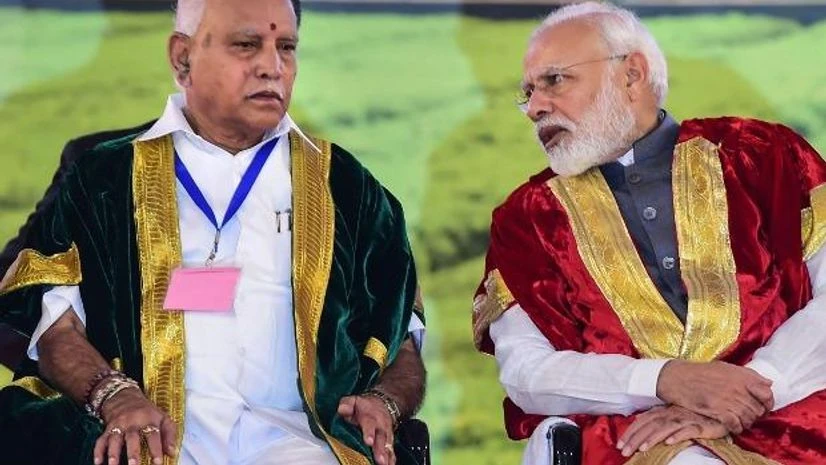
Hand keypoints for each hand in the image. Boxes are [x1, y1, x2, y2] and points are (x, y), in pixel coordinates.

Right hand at [94, 388, 177, 464]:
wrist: (125, 397)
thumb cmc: (147, 412)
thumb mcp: (162, 418)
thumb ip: (169, 434)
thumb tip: (172, 453)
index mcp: (149, 419)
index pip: (153, 435)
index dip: (156, 448)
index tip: (157, 462)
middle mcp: (132, 422)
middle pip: (132, 438)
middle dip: (132, 452)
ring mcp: (118, 426)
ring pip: (114, 440)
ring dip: (113, 453)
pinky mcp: (107, 429)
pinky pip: (100, 441)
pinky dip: (98, 452)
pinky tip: (98, 462)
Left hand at [338, 395, 395, 464]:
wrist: (382, 405)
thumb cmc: (363, 407)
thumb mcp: (353, 401)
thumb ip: (347, 405)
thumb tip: (342, 409)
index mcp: (370, 417)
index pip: (369, 425)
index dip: (369, 433)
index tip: (369, 441)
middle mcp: (380, 427)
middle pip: (381, 438)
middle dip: (380, 450)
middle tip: (380, 460)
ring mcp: (386, 435)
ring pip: (387, 446)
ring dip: (387, 456)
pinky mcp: (389, 441)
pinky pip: (391, 451)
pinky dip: (391, 458)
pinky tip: (390, 464)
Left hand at [617, 405, 726, 456]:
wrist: (718, 411)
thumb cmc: (693, 415)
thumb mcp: (672, 416)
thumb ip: (657, 421)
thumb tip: (639, 429)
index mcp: (662, 411)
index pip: (642, 421)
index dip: (630, 432)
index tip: (620, 444)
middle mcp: (671, 413)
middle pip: (649, 426)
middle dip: (635, 438)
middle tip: (624, 451)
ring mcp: (684, 419)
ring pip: (665, 428)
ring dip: (652, 438)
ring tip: (642, 449)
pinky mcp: (699, 425)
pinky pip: (687, 430)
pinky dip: (677, 435)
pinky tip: (669, 443)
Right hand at [656, 360, 772, 433]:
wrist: (677, 378)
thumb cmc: (700, 372)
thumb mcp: (725, 367)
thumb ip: (748, 375)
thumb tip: (768, 383)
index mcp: (741, 376)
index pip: (767, 393)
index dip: (768, 402)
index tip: (764, 406)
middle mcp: (737, 388)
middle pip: (758, 408)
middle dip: (756, 415)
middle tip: (749, 416)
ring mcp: (727, 400)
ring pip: (748, 418)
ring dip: (746, 422)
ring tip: (740, 421)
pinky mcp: (717, 410)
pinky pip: (735, 425)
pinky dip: (736, 428)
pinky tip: (733, 426)